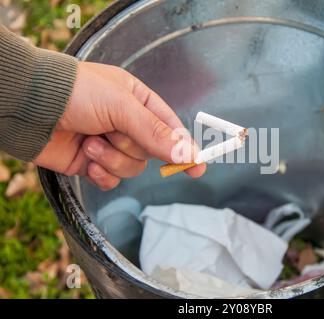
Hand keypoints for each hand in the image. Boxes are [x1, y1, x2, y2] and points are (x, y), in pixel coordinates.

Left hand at [34, 62, 205, 189]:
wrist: (29, 107)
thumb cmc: (75, 93)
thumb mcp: (121, 106)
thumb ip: (156, 133)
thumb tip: (188, 154)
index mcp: (138, 102)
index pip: (170, 127)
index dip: (185, 147)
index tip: (199, 166)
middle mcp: (126, 124)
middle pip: (150, 152)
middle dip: (129, 146)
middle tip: (109, 132)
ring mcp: (109, 145)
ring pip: (131, 168)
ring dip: (110, 159)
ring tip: (89, 143)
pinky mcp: (93, 164)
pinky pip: (111, 180)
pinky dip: (100, 173)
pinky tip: (85, 159)